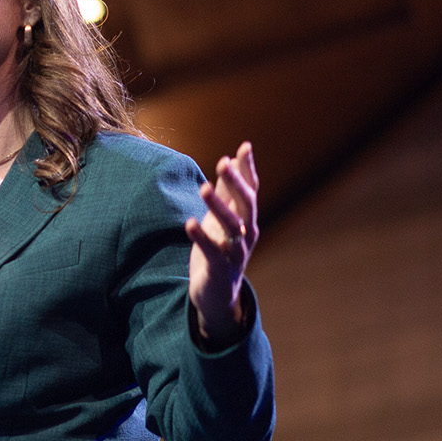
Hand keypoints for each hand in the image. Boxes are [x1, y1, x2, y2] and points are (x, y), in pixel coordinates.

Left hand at [185, 141, 259, 342]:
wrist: (217, 294)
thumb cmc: (220, 249)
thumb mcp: (223, 218)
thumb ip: (229, 192)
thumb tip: (232, 159)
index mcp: (247, 219)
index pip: (251, 190)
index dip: (248, 170)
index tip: (244, 146)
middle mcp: (247, 234)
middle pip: (246, 205)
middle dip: (236, 184)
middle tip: (223, 163)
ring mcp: (235, 252)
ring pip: (232, 227)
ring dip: (218, 207)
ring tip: (204, 188)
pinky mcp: (219, 269)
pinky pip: (212, 251)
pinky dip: (202, 237)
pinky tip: (190, 223)